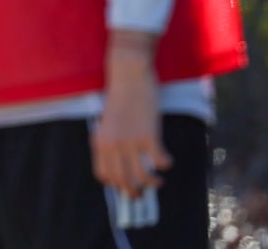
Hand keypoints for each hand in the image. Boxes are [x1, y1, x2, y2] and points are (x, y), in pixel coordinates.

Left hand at [91, 32, 170, 197]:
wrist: (129, 74)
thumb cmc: (121, 95)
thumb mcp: (108, 122)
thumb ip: (111, 141)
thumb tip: (122, 162)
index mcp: (99, 141)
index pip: (103, 174)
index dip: (115, 184)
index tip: (125, 185)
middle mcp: (112, 145)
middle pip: (122, 180)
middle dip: (134, 192)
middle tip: (143, 193)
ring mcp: (130, 141)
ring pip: (142, 177)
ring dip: (153, 183)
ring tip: (159, 181)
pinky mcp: (148, 135)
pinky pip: (159, 161)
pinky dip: (166, 165)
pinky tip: (168, 159)